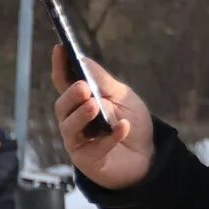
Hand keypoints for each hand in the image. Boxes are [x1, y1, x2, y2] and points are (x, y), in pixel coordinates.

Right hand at [52, 45, 155, 188]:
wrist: (148, 155)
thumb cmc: (131, 123)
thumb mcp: (122, 97)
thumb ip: (103, 82)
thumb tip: (82, 59)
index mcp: (80, 101)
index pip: (64, 82)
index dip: (60, 66)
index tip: (60, 49)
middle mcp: (73, 120)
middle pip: (62, 106)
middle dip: (71, 96)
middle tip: (83, 88)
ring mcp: (78, 141)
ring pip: (69, 127)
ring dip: (81, 115)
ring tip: (94, 106)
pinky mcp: (87, 159)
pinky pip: (95, 147)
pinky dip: (110, 136)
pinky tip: (123, 127)